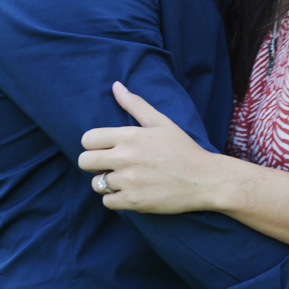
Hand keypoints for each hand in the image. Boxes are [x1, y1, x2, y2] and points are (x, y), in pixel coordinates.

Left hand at [78, 81, 227, 212]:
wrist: (205, 179)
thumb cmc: (183, 149)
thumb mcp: (162, 122)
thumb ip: (136, 104)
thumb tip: (116, 86)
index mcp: (129, 136)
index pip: (87, 139)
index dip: (93, 145)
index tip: (106, 150)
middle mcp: (125, 157)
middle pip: (84, 162)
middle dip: (93, 164)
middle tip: (109, 166)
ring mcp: (128, 181)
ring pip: (96, 184)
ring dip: (107, 183)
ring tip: (125, 180)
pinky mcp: (134, 201)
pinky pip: (108, 202)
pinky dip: (116, 199)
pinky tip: (130, 192)